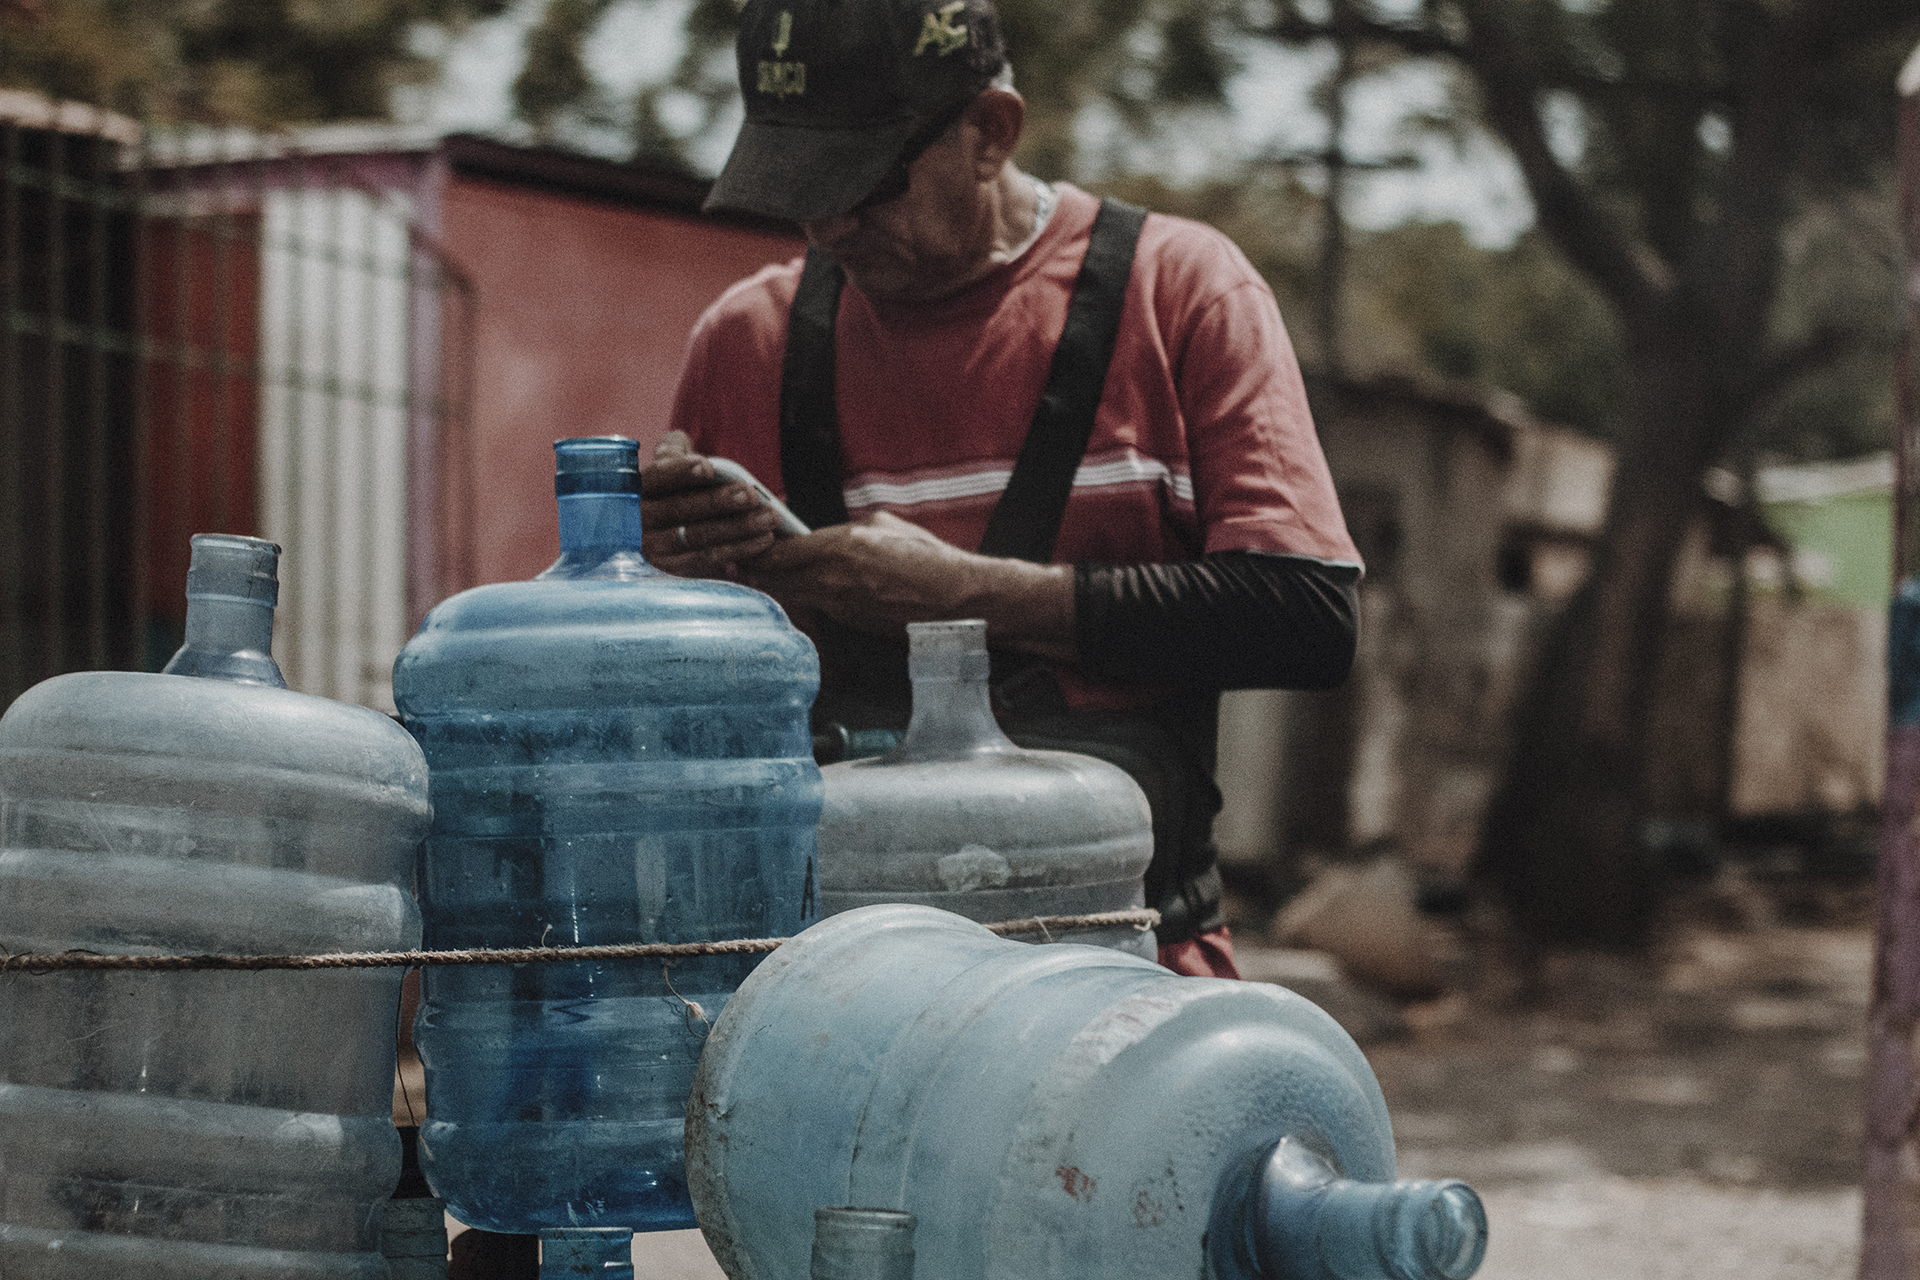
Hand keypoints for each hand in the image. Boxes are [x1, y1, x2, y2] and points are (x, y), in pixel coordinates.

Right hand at [640, 432, 779, 574]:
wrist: (661, 537)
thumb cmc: (672, 492)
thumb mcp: (666, 469)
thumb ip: (672, 452)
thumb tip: (682, 443)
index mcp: (638, 489)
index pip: (657, 477)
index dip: (681, 472)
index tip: (709, 468)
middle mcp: (640, 521)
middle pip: (680, 509)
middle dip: (718, 502)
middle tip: (751, 495)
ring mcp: (654, 549)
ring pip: (698, 536)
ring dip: (737, 527)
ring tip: (768, 518)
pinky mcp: (673, 571)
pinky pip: (708, 558)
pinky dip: (739, 549)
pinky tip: (764, 539)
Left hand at [746, 511, 1077, 661]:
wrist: (956, 600)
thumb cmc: (927, 557)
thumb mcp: (884, 525)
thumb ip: (846, 529)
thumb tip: (824, 533)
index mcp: (839, 548)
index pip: (779, 552)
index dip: (756, 547)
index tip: (746, 539)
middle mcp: (832, 580)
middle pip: (775, 578)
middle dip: (757, 568)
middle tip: (742, 557)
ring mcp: (839, 606)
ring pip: (793, 595)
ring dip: (779, 583)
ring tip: (769, 571)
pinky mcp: (849, 622)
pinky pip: (818, 605)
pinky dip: (807, 595)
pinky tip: (809, 586)